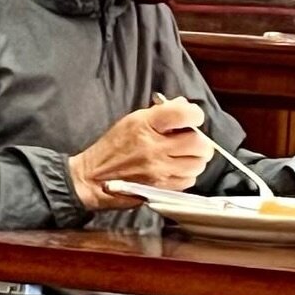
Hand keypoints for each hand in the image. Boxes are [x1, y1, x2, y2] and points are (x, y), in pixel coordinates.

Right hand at [68, 97, 214, 210]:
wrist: (93, 177)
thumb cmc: (114, 147)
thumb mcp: (133, 120)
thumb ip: (162, 112)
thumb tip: (184, 106)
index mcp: (146, 125)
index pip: (185, 115)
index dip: (195, 115)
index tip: (193, 118)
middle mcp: (154, 148)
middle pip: (199, 143)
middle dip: (201, 141)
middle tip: (194, 141)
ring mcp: (159, 170)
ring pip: (198, 165)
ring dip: (196, 160)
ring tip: (186, 156)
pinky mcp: (160, 188)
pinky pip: (189, 181)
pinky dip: (187, 175)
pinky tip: (177, 170)